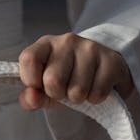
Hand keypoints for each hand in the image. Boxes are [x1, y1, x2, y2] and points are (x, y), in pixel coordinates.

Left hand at [18, 33, 133, 109]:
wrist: (103, 68)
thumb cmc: (68, 78)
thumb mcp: (44, 88)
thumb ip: (31, 96)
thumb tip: (31, 98)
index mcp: (46, 44)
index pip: (28, 59)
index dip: (31, 80)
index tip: (39, 86)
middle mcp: (67, 41)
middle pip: (53, 81)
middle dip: (58, 94)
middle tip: (64, 89)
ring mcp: (90, 48)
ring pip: (77, 91)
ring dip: (78, 98)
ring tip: (81, 88)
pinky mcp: (111, 60)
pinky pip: (98, 93)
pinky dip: (95, 98)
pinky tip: (96, 87)